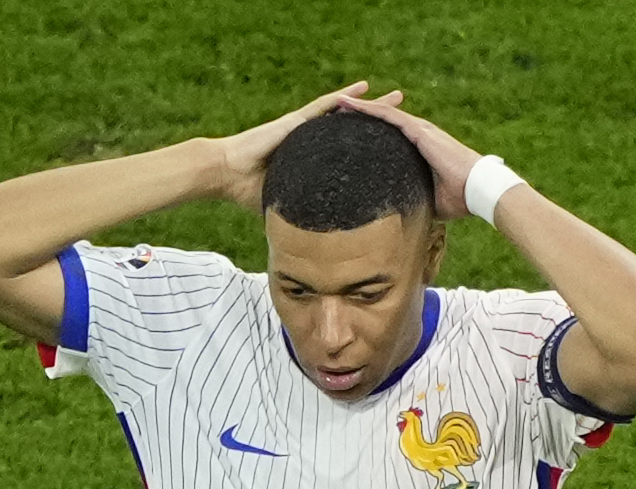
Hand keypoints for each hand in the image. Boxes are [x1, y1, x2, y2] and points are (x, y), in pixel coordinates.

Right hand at [213, 81, 403, 209]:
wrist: (227, 174)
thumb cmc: (248, 192)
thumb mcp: (287, 207)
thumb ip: (305, 220)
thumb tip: (319, 252)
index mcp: (315, 159)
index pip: (351, 151)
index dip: (374, 147)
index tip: (397, 147)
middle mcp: (314, 140)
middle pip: (357, 128)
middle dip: (383, 121)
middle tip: (408, 117)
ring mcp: (306, 128)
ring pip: (347, 112)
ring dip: (374, 105)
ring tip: (398, 98)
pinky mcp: (296, 122)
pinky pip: (325, 106)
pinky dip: (344, 98)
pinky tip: (364, 88)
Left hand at [334, 95, 484, 219]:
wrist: (479, 190)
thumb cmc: (460, 198)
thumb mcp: (429, 198)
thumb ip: (413, 198)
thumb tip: (399, 215)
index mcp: (422, 149)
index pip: (392, 136)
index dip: (372, 132)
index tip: (352, 132)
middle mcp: (420, 134)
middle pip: (385, 121)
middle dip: (362, 116)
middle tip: (339, 112)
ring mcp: (420, 130)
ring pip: (384, 114)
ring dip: (361, 108)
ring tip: (338, 102)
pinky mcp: (420, 131)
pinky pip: (389, 116)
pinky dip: (369, 110)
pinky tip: (350, 105)